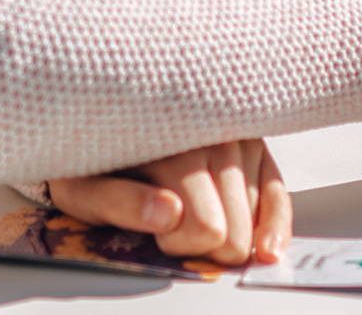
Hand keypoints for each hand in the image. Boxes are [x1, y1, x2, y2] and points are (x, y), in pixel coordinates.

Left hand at [43, 139, 288, 264]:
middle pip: (234, 231)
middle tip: (172, 228)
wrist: (100, 112)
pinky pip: (278, 193)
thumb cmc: (91, 157)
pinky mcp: (255, 141)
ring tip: (190, 210)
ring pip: (255, 217)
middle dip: (205, 246)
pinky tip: (266, 250)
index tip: (155, 230)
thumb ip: (120, 204)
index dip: (180, 244)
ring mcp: (239, 134)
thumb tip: (169, 216)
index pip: (208, 228)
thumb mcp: (82, 185)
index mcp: (172, 139)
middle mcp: (215, 131)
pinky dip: (274, 225)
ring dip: (227, 230)